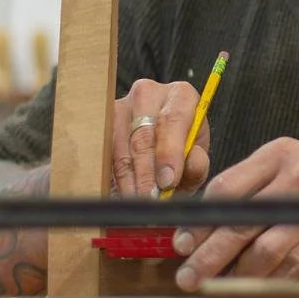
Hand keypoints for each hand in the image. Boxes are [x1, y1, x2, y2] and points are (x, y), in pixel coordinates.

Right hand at [111, 79, 209, 197]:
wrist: (158, 142)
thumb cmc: (180, 148)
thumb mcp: (195, 156)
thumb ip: (198, 162)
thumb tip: (191, 163)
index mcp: (180, 96)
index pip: (173, 120)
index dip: (169, 153)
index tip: (168, 181)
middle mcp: (148, 94)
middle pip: (143, 135)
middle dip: (146, 173)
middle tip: (149, 200)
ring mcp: (121, 106)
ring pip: (119, 147)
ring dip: (127, 179)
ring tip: (136, 202)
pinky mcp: (100, 122)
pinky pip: (102, 153)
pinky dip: (111, 177)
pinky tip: (120, 195)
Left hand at [172, 137, 298, 290]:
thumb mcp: (294, 166)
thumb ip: (255, 187)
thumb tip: (205, 225)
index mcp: (281, 152)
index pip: (227, 188)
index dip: (199, 221)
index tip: (180, 244)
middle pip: (241, 220)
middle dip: (208, 254)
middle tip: (187, 277)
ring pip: (268, 246)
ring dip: (237, 273)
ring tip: (218, 288)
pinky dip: (275, 280)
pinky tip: (260, 289)